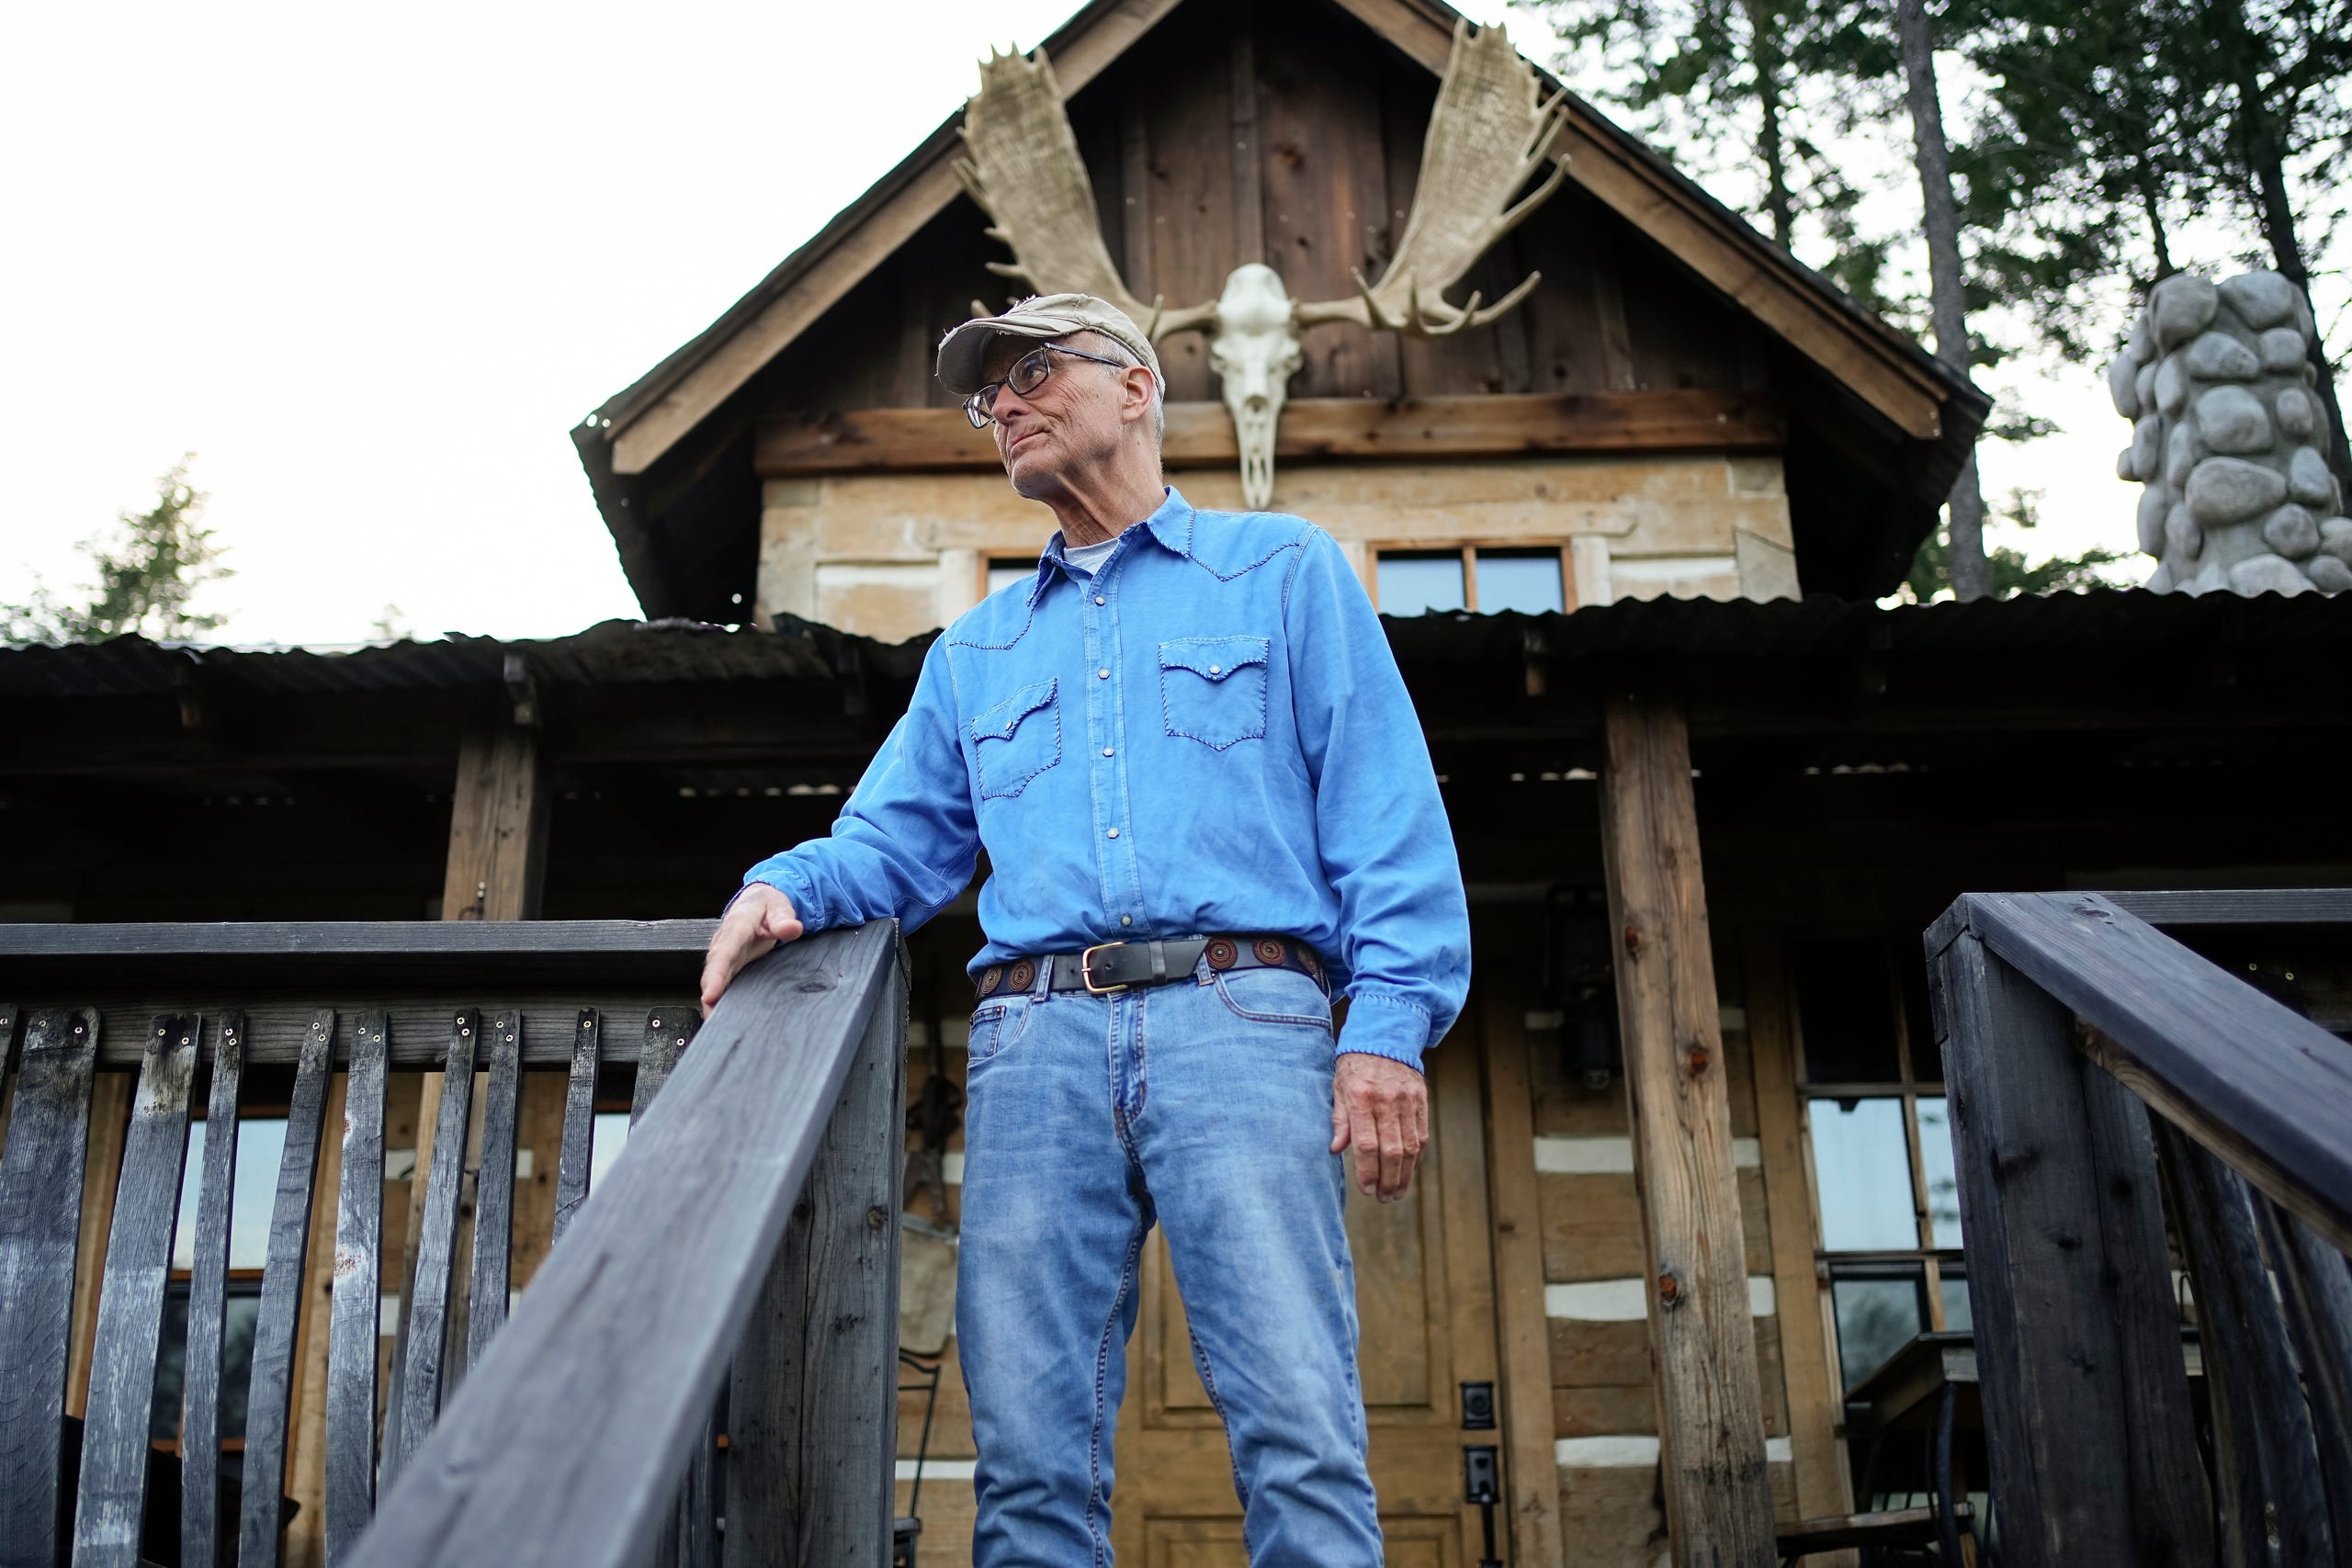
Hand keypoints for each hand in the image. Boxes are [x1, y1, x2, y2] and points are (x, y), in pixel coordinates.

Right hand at [699, 884, 803, 1016]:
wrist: (759, 903)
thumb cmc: (767, 906)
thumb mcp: (779, 907)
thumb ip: (784, 918)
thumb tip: (792, 928)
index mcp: (735, 929)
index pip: (723, 953)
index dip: (715, 976)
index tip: (710, 995)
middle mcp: (724, 946)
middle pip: (713, 973)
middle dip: (710, 996)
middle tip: (711, 1019)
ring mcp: (725, 959)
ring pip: (715, 983)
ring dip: (713, 1004)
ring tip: (716, 1028)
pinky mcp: (730, 969)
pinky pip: (722, 986)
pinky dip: (721, 1002)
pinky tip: (725, 1021)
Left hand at [1329, 1051, 1427, 1202]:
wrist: (1384, 1036)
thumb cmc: (1354, 1065)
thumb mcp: (1338, 1088)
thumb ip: (1340, 1120)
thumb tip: (1335, 1150)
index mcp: (1360, 1097)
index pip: (1366, 1144)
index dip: (1367, 1172)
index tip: (1366, 1190)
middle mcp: (1386, 1100)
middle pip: (1391, 1151)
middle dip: (1387, 1180)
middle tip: (1383, 1198)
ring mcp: (1407, 1100)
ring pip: (1410, 1147)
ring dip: (1404, 1175)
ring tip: (1396, 1192)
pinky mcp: (1421, 1100)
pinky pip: (1421, 1135)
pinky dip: (1416, 1158)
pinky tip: (1408, 1172)